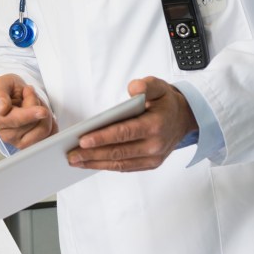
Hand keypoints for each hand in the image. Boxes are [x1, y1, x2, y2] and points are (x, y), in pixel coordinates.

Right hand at [0, 74, 56, 149]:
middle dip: (37, 105)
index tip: (42, 111)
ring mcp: (18, 142)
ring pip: (43, 130)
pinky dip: (51, 125)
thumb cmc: (7, 91)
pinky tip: (42, 117)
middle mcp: (6, 134)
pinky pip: (49, 137)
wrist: (12, 97)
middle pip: (33, 123)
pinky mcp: (31, 145)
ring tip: (36, 105)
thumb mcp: (1, 84)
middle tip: (30, 95)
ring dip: (46, 115)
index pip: (17, 120)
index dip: (31, 114)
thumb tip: (1, 108)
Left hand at [66, 77, 197, 171]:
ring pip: (120, 163)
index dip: (103, 138)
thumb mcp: (158, 86)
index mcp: (156, 125)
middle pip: (119, 152)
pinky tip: (91, 163)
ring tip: (75, 161)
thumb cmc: (165, 102)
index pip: (125, 133)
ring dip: (96, 163)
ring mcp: (153, 158)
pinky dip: (107, 166)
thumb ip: (146, 85)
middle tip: (71, 154)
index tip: (83, 140)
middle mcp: (155, 145)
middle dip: (92, 154)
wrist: (183, 119)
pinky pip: (125, 167)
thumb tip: (134, 89)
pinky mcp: (150, 164)